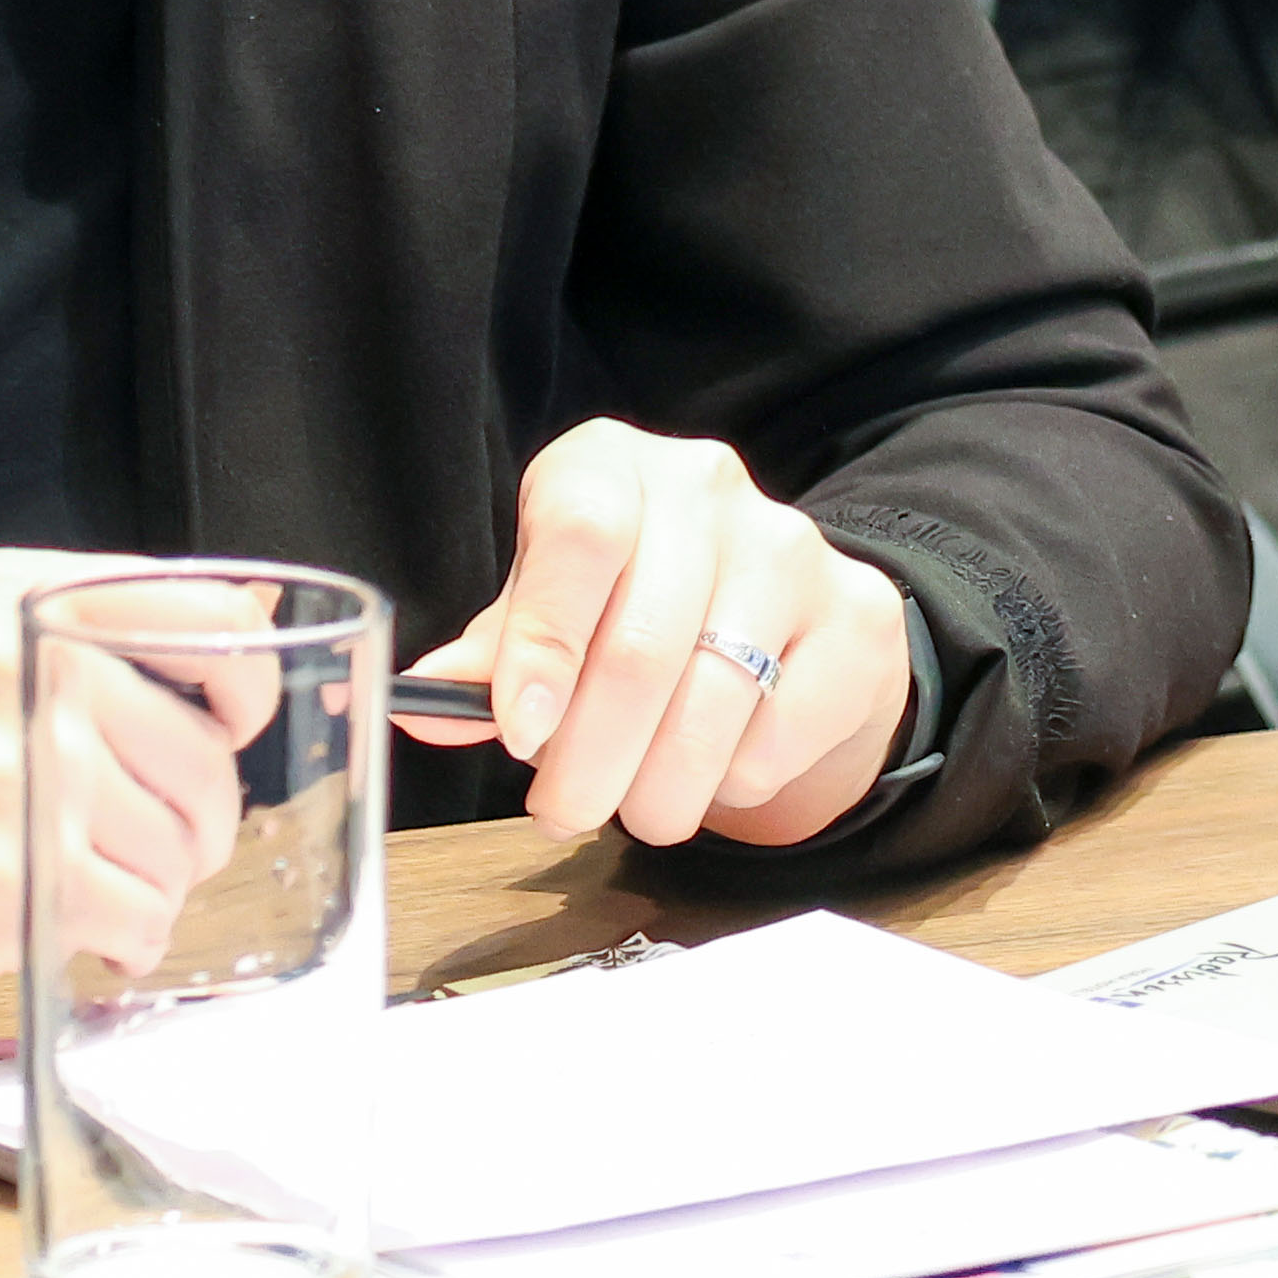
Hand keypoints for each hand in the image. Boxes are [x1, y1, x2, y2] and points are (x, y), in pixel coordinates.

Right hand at [0, 546, 248, 1060]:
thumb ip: (82, 637)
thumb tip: (258, 617)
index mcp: (2, 594)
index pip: (204, 615)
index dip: (244, 688)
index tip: (230, 733)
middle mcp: (6, 663)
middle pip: (203, 753)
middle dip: (198, 821)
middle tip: (148, 856)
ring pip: (177, 845)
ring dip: (158, 890)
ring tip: (94, 898)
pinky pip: (132, 917)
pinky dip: (126, 942)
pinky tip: (78, 941)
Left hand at [406, 419, 919, 850]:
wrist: (777, 613)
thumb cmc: (630, 606)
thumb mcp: (551, 608)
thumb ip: (495, 655)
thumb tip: (422, 703)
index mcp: (611, 465)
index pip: (579, 536)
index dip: (545, 644)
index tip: (520, 736)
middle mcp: (707, 485)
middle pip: (643, 642)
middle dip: (590, 759)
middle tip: (561, 811)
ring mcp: (792, 547)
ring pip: (713, 703)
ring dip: (657, 789)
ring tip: (632, 811)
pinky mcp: (855, 617)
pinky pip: (778, 733)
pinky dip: (731, 782)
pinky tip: (711, 771)